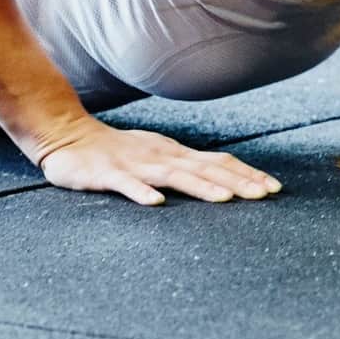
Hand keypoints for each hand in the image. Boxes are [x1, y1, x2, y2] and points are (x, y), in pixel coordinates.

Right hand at [35, 120, 280, 204]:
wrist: (66, 135)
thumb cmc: (115, 151)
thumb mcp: (156, 155)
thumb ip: (184, 167)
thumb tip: (221, 180)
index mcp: (174, 153)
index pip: (218, 162)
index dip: (246, 174)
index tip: (273, 188)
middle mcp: (160, 156)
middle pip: (204, 168)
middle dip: (236, 182)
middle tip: (265, 195)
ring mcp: (134, 164)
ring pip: (173, 175)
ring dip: (201, 187)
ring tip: (226, 199)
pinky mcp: (106, 174)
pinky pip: (126, 185)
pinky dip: (142, 192)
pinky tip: (157, 203)